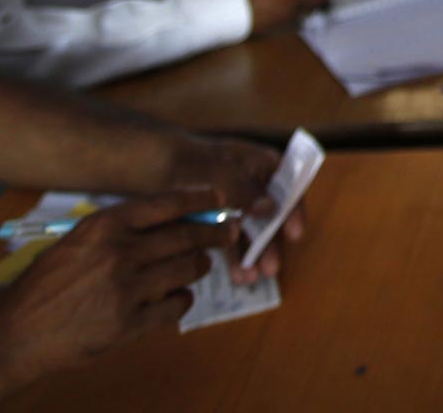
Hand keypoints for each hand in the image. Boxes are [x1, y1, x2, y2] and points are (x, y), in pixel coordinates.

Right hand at [0, 191, 237, 376]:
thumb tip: (173, 218)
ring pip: (186, 268)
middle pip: (185, 235)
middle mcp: (119, 252)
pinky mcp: (128, 323)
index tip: (221, 197)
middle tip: (229, 232)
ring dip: (199, 265)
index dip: (200, 198)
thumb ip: (119, 229)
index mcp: (104, 226)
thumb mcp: (78, 241)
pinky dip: (182, 298)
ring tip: (199, 264)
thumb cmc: (47, 283)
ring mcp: (126, 289)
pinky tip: (177, 296)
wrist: (18, 331)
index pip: (165, 204)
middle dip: (214, 233)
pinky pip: (175, 305)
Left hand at [162, 137, 304, 283]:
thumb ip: (243, 191)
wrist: (147, 167)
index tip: (295, 234)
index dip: (293, 209)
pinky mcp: (216, 220)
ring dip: (253, 255)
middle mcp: (252, 184)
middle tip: (271, 269)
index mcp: (258, 164)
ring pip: (251, 231)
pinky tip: (235, 276)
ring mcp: (234, 204)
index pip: (287, 184)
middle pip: (270, 215)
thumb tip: (272, 208)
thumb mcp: (216, 174)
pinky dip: (235, 256)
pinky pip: (231, 240)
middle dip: (271, 243)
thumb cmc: (187, 163)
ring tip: (249, 279)